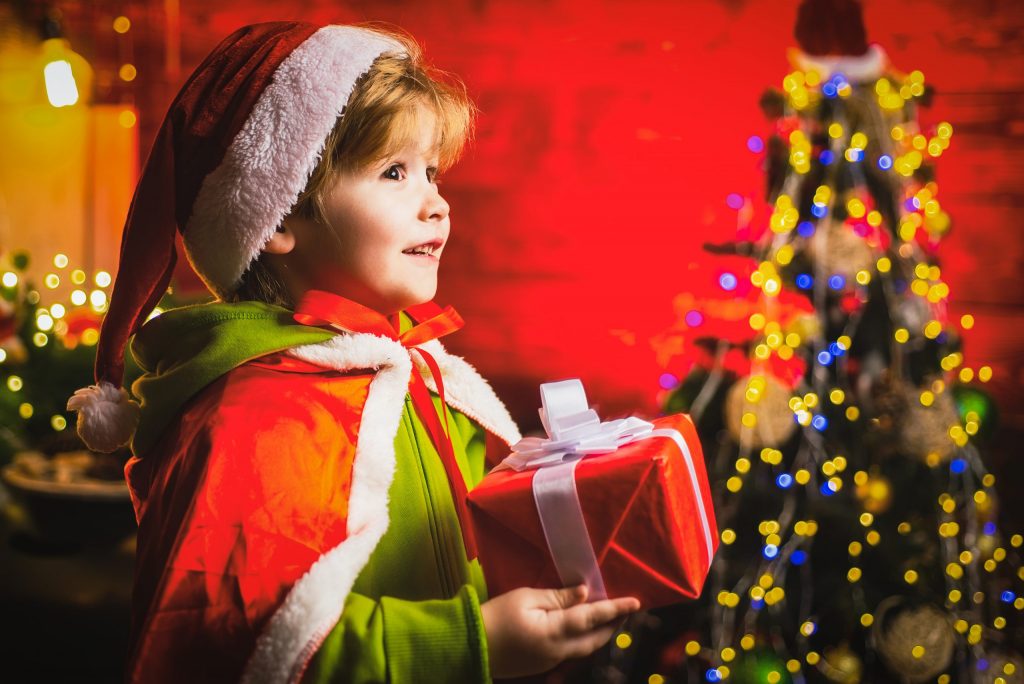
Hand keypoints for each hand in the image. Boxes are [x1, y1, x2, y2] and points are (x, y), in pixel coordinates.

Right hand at [480, 584, 640, 678]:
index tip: (636, 603)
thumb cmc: (496, 616)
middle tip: (625, 610)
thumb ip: (558, 597)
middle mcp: (558, 651)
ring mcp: (550, 661)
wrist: (470, 646)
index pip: (593, 618)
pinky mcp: (542, 665)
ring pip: (585, 648)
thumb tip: (584, 593)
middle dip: (613, 625)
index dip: (615, 609)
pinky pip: (571, 652)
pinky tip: (582, 629)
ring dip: (600, 634)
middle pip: (594, 639)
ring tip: (609, 618)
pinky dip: (583, 639)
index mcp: (555, 632)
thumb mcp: (526, 597)